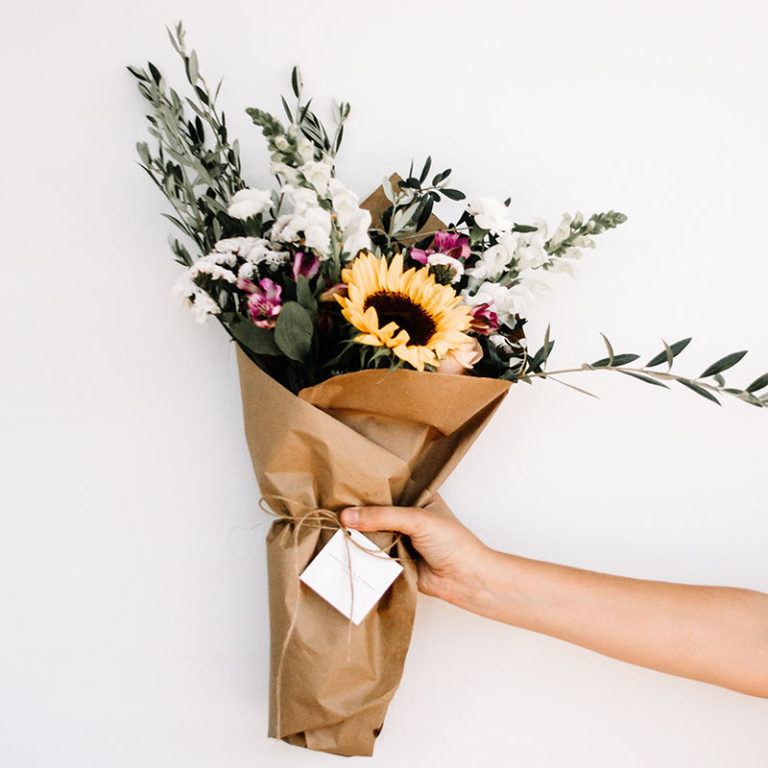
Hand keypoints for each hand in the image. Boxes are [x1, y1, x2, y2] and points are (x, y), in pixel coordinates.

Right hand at [340, 495, 492, 607]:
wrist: (465, 580)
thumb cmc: (453, 542)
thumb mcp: (417, 520)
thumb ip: (382, 516)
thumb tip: (347, 517)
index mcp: (417, 497)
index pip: (387, 487)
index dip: (366, 487)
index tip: (341, 484)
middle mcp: (407, 516)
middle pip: (375, 511)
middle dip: (357, 512)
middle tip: (330, 506)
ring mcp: (400, 538)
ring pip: (371, 533)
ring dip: (356, 533)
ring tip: (329, 525)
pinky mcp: (394, 560)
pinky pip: (372, 555)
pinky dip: (361, 553)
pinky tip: (341, 548)